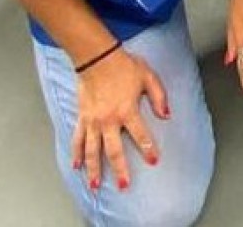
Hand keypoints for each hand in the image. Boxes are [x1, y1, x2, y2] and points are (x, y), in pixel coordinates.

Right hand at [71, 48, 167, 192]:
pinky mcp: (82, 118)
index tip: (154, 161)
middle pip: (113, 150)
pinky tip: (76, 165)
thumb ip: (159, 97)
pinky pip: (77, 139)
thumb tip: (167, 115)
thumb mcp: (149, 77)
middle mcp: (108, 119)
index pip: (141, 135)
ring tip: (95, 185)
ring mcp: (93, 120)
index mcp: (127, 110)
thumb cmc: (124, 65)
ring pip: (92, 150)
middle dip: (120, 169)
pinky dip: (76, 153)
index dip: (148, 149)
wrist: (97, 57)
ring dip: (94, 169)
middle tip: (124, 185)